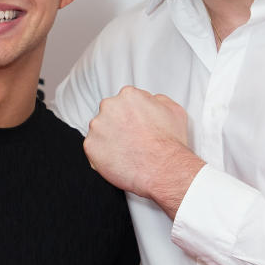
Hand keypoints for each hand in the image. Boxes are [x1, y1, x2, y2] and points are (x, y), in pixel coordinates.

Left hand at [84, 86, 205, 216]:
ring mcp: (98, 127)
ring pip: (100, 131)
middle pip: (109, 114)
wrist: (164, 169)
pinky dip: (103, 155)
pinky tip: (119, 160)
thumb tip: (151, 100)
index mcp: (128, 95)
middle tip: (131, 140)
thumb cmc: (170, 144)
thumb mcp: (174, 110)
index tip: (135, 126)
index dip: (131, 115)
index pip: (124, 101)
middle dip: (118, 125)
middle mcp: (110, 107)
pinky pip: (93, 149)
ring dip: (109, 139)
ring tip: (126, 152)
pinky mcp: (90, 146)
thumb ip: (157, 100)